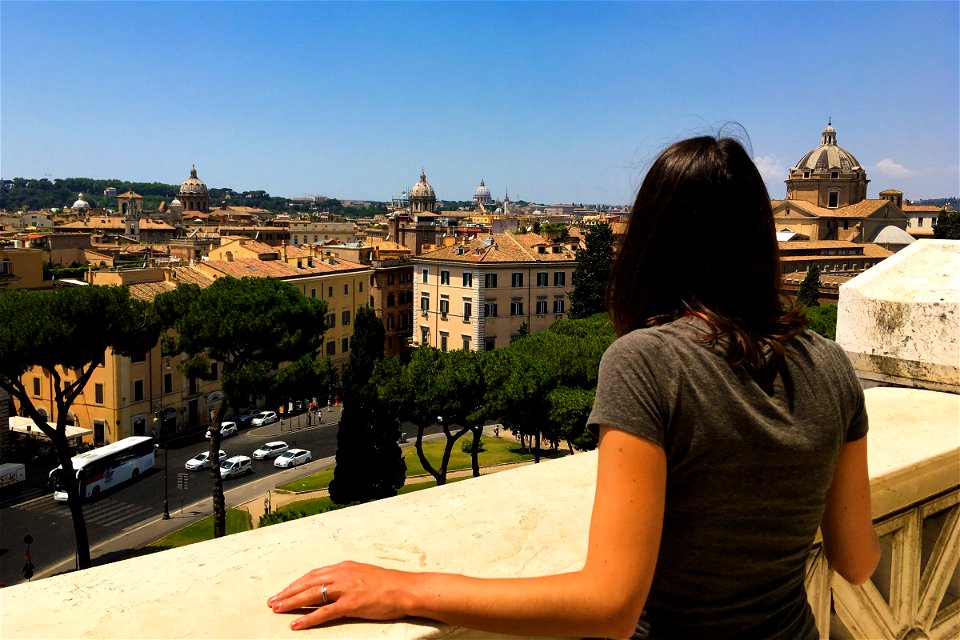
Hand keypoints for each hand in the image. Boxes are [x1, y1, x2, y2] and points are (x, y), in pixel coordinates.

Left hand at [268, 560, 414, 629]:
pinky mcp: (351, 603)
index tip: (284, 591)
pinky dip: (308, 618)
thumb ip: (345, 578)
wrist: (405, 589)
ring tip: (277, 609)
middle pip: (308, 582)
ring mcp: (346, 588)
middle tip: (272, 601)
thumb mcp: (362, 574)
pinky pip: (324, 612)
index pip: (313, 574)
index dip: (296, 583)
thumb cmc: (387, 584)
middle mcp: (342, 574)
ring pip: (312, 594)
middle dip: (288, 592)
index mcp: (344, 567)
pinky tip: (296, 623)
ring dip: (292, 602)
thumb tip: (330, 586)